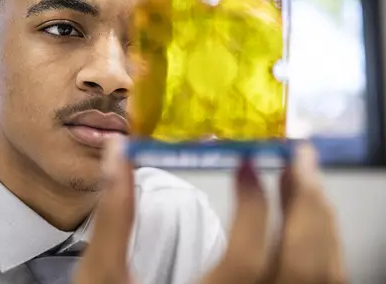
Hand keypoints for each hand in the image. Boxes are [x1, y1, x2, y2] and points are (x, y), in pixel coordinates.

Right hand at [73, 138, 346, 283]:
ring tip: (302, 180)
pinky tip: (303, 221)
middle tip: (295, 158)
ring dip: (318, 221)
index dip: (253, 202)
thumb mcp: (104, 278)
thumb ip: (113, 217)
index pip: (245, 257)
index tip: (245, 163)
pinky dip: (321, 246)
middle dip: (305, 202)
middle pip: (302, 265)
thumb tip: (117, 155)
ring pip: (322, 277)